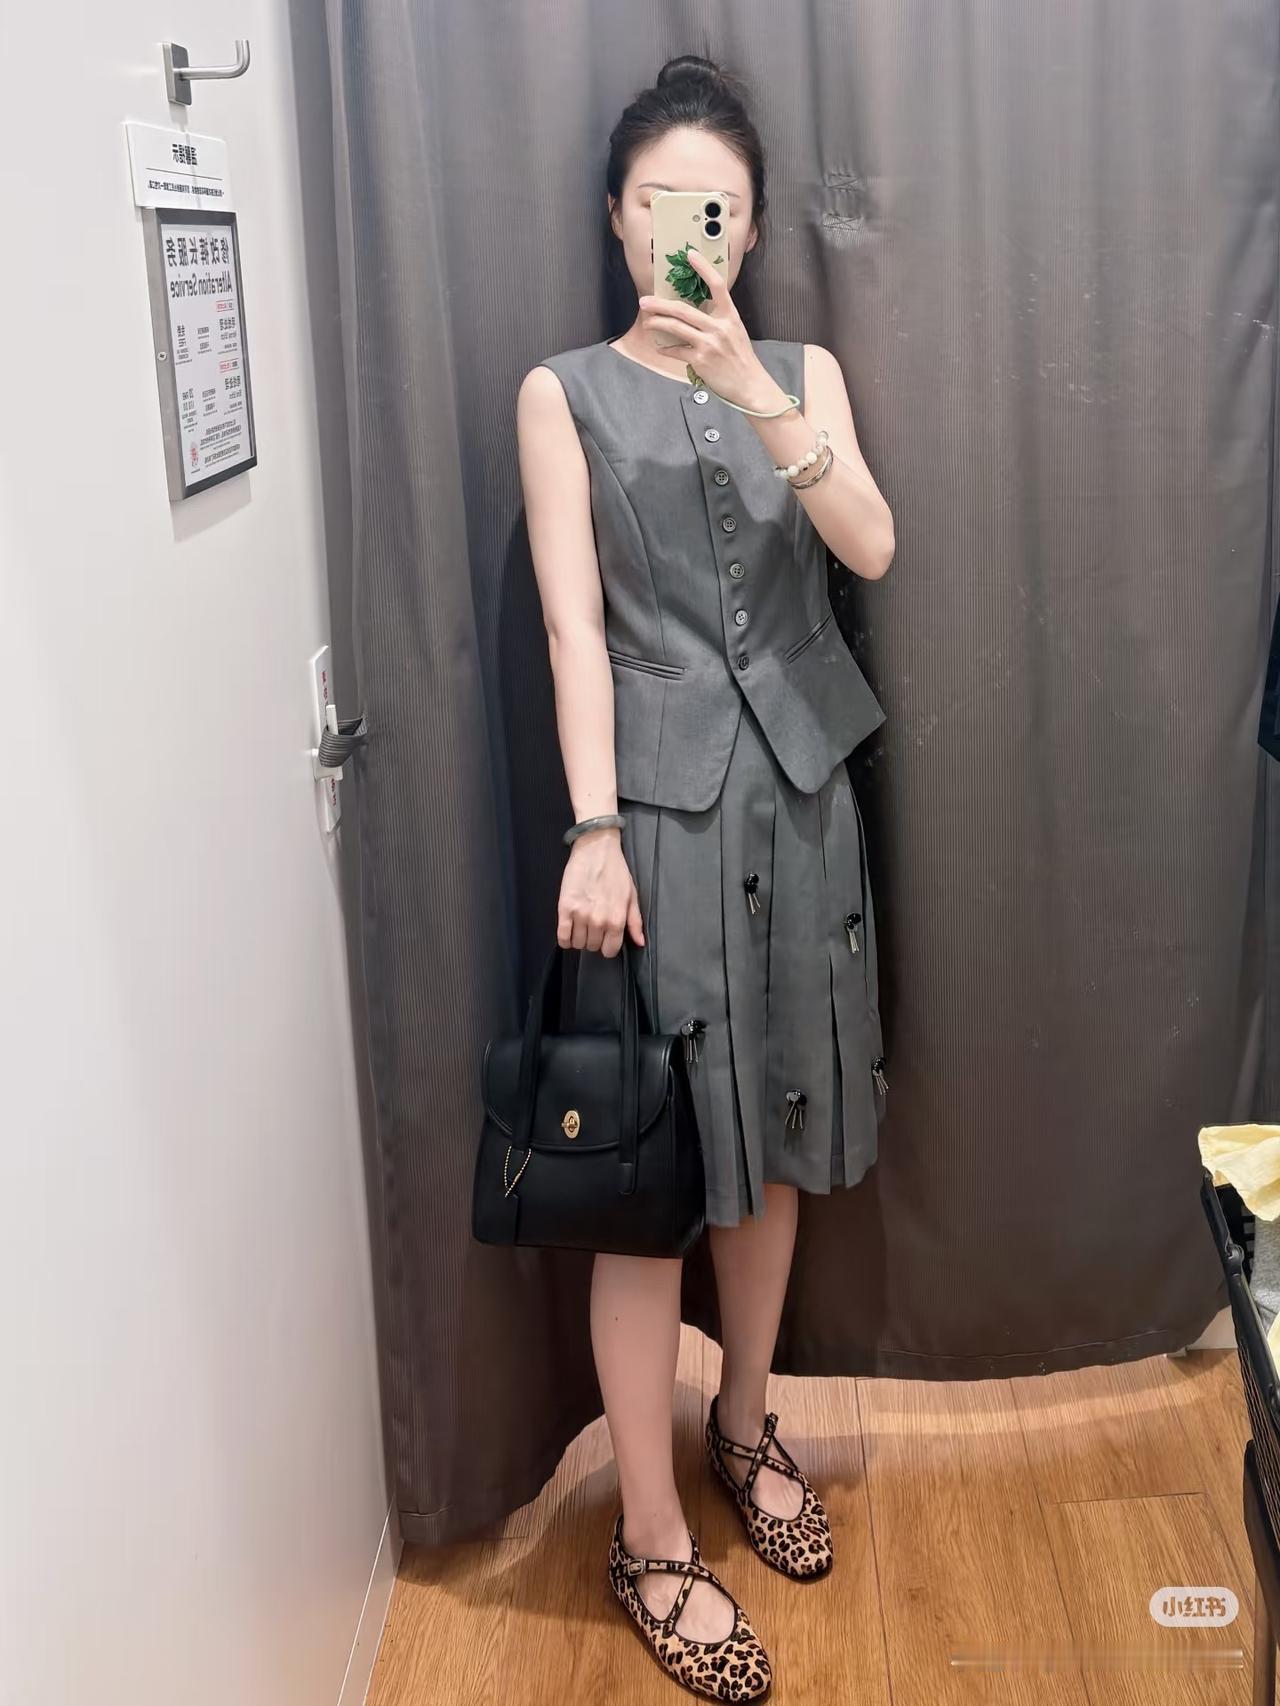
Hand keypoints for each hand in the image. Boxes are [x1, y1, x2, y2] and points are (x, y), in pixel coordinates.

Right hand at [558, 831, 645, 955]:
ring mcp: (581, 915)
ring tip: (582, 925)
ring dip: (579, 938)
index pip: (610, 950)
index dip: (607, 946)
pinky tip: (569, 930)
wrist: (596, 850)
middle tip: (594, 926)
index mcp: (617, 920)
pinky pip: (562, 937)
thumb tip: (639, 942)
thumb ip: (635, 922)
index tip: (605, 938)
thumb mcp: (631, 896)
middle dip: (594, 940)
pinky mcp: (565, 908)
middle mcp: (599, 921)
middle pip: (592, 947)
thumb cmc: (615, 871)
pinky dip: (565, 939)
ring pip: (578, 943)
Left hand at [638, 248, 779, 409]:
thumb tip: (696, 314)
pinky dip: (666, 349)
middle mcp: (719, 327)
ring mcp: (709, 343)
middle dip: (660, 305)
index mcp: (730, 316)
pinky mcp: (701, 360)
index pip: (717, 286)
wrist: (749, 385)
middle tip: (645, 301)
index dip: (704, 268)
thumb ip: (719, 320)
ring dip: (657, 323)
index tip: (690, 255)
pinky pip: (677, 351)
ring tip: (647, 322)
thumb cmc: (741, 359)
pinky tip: (659, 347)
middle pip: (684, 310)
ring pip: (676, 328)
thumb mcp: (736, 332)